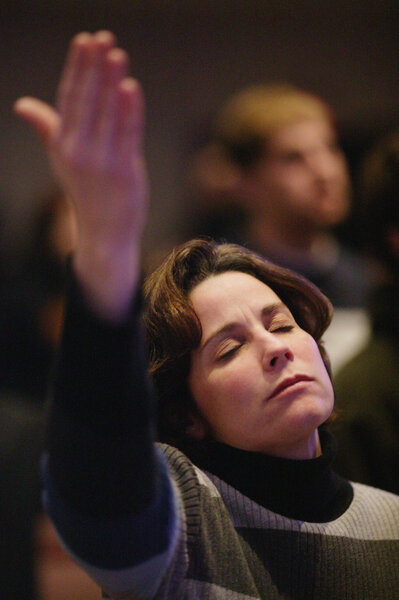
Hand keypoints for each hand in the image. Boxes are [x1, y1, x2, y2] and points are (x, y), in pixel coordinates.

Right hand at [14, 31, 148, 320]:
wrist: (104, 232)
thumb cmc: (86, 190)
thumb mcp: (62, 158)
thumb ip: (47, 127)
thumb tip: (22, 105)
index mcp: (63, 144)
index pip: (69, 98)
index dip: (77, 68)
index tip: (84, 40)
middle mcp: (78, 151)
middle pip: (86, 101)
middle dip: (94, 67)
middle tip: (102, 38)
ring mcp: (101, 162)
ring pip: (107, 114)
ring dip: (111, 82)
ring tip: (117, 54)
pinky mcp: (124, 171)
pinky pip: (127, 135)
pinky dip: (130, 111)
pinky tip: (131, 87)